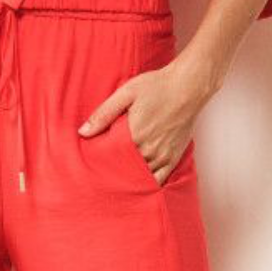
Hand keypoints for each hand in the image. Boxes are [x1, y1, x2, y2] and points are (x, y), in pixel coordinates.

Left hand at [77, 57, 206, 185]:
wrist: (188, 86)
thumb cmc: (156, 86)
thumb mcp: (125, 93)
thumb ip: (103, 114)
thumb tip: (82, 132)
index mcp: (133, 136)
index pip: (110, 160)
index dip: (100, 164)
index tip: (91, 165)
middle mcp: (149, 150)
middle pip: (124, 170)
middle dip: (113, 172)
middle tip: (101, 175)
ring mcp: (163, 156)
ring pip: (141, 178)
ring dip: (129, 179)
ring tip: (117, 180)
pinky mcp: (174, 157)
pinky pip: (160, 179)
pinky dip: (148, 183)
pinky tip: (139, 184)